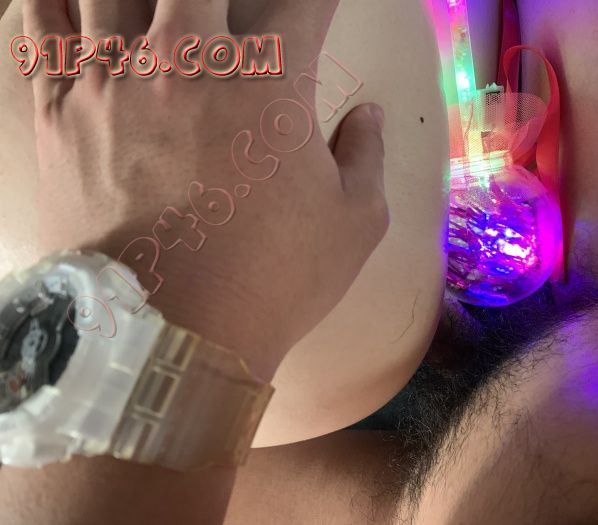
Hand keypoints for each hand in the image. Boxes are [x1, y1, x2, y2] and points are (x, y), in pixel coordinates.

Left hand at [24, 0, 388, 380]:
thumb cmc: (274, 279)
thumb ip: (367, 157)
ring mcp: (116, 82)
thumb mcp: (354, 224)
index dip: (319, 0)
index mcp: (269, 81)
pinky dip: (49, 7)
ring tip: (158, 14)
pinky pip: (42, 32)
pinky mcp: (62, 116)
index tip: (320, 7)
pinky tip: (61, 4)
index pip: (302, 3)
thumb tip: (369, 116)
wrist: (174, 333)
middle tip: (231, 12)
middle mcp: (187, 62)